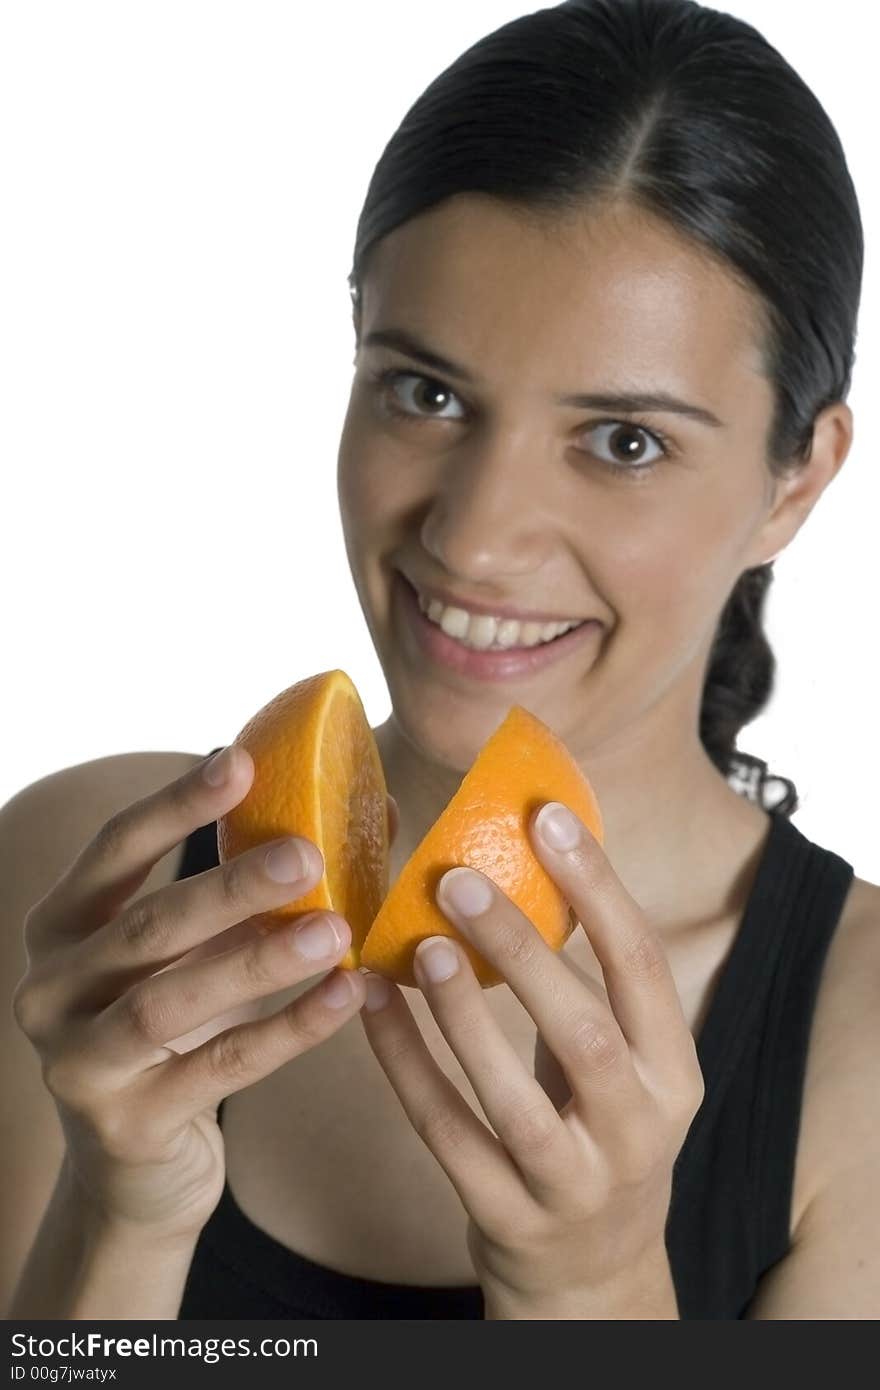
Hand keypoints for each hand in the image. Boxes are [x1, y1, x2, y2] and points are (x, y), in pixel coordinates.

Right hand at [12, 748, 395, 1242]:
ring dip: (260, 961)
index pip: (114, 849)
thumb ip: (254, 896)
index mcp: (61, 925)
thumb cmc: (177, 1034)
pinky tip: (347, 997)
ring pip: (172, 1001)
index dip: (176, 804)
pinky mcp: (124, 1124)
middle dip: (230, 886)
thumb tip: (375, 816)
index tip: (242, 761)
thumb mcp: (195, 956)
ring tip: (336, 928)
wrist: (134, 1168)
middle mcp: (51, 987)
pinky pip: (218, 1069)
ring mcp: (78, 1061)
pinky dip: (288, 1030)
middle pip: (147, 925)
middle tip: (308, 854)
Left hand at [358, 801, 703, 1317]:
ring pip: (513, 1098)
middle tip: (454, 878)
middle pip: (584, 1032)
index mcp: (673, 1070)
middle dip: (519, 948)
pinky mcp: (507, 1216)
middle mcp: (636, 1129)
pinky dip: (405, 1067)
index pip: (642, 965)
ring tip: (416, 943)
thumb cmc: (599, 1126)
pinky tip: (372, 1004)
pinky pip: (447, 1136)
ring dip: (461, 1015)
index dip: (598, 888)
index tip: (546, 818)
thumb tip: (526, 852)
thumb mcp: (625, 1062)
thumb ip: (589, 983)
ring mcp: (572, 1182)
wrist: (594, 1271)